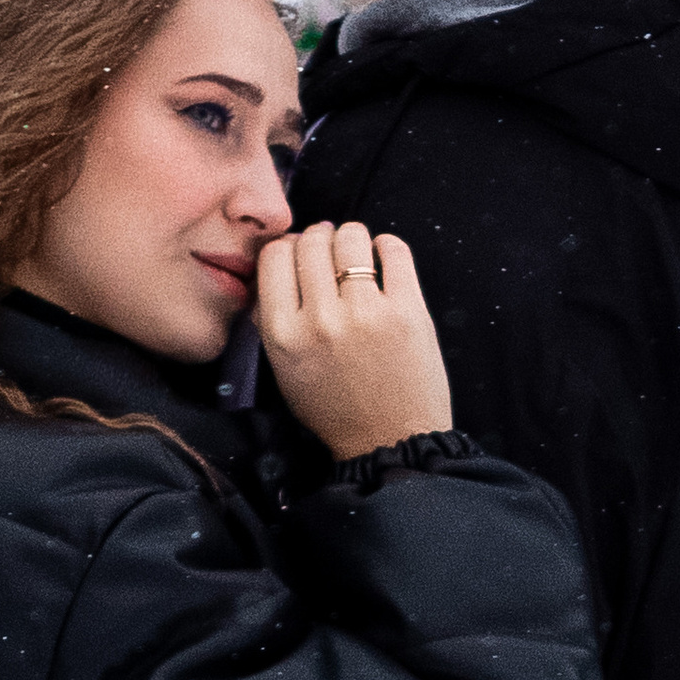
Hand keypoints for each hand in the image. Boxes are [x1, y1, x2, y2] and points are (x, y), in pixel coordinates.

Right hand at [256, 221, 452, 462]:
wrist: (390, 441)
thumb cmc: (336, 410)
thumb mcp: (285, 372)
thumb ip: (271, 322)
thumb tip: (274, 270)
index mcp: (283, 334)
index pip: (275, 257)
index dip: (287, 247)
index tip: (299, 252)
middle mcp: (320, 318)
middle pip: (312, 242)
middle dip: (320, 238)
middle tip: (330, 250)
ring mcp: (366, 312)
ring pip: (351, 238)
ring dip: (352, 238)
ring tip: (357, 253)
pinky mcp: (408, 311)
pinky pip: (395, 251)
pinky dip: (387, 245)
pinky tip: (383, 256)